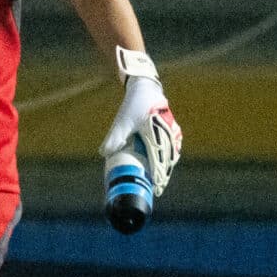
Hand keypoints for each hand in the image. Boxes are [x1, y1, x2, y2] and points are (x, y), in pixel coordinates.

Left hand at [101, 54, 180, 195]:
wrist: (146, 89)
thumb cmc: (133, 106)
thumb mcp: (122, 122)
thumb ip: (114, 138)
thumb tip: (103, 154)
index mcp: (156, 134)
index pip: (159, 160)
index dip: (157, 174)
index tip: (155, 186)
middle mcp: (167, 134)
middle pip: (167, 159)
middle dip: (163, 173)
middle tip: (158, 188)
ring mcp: (172, 131)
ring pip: (172, 153)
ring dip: (167, 166)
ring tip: (162, 179)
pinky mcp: (171, 128)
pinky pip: (173, 145)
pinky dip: (170, 155)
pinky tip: (167, 163)